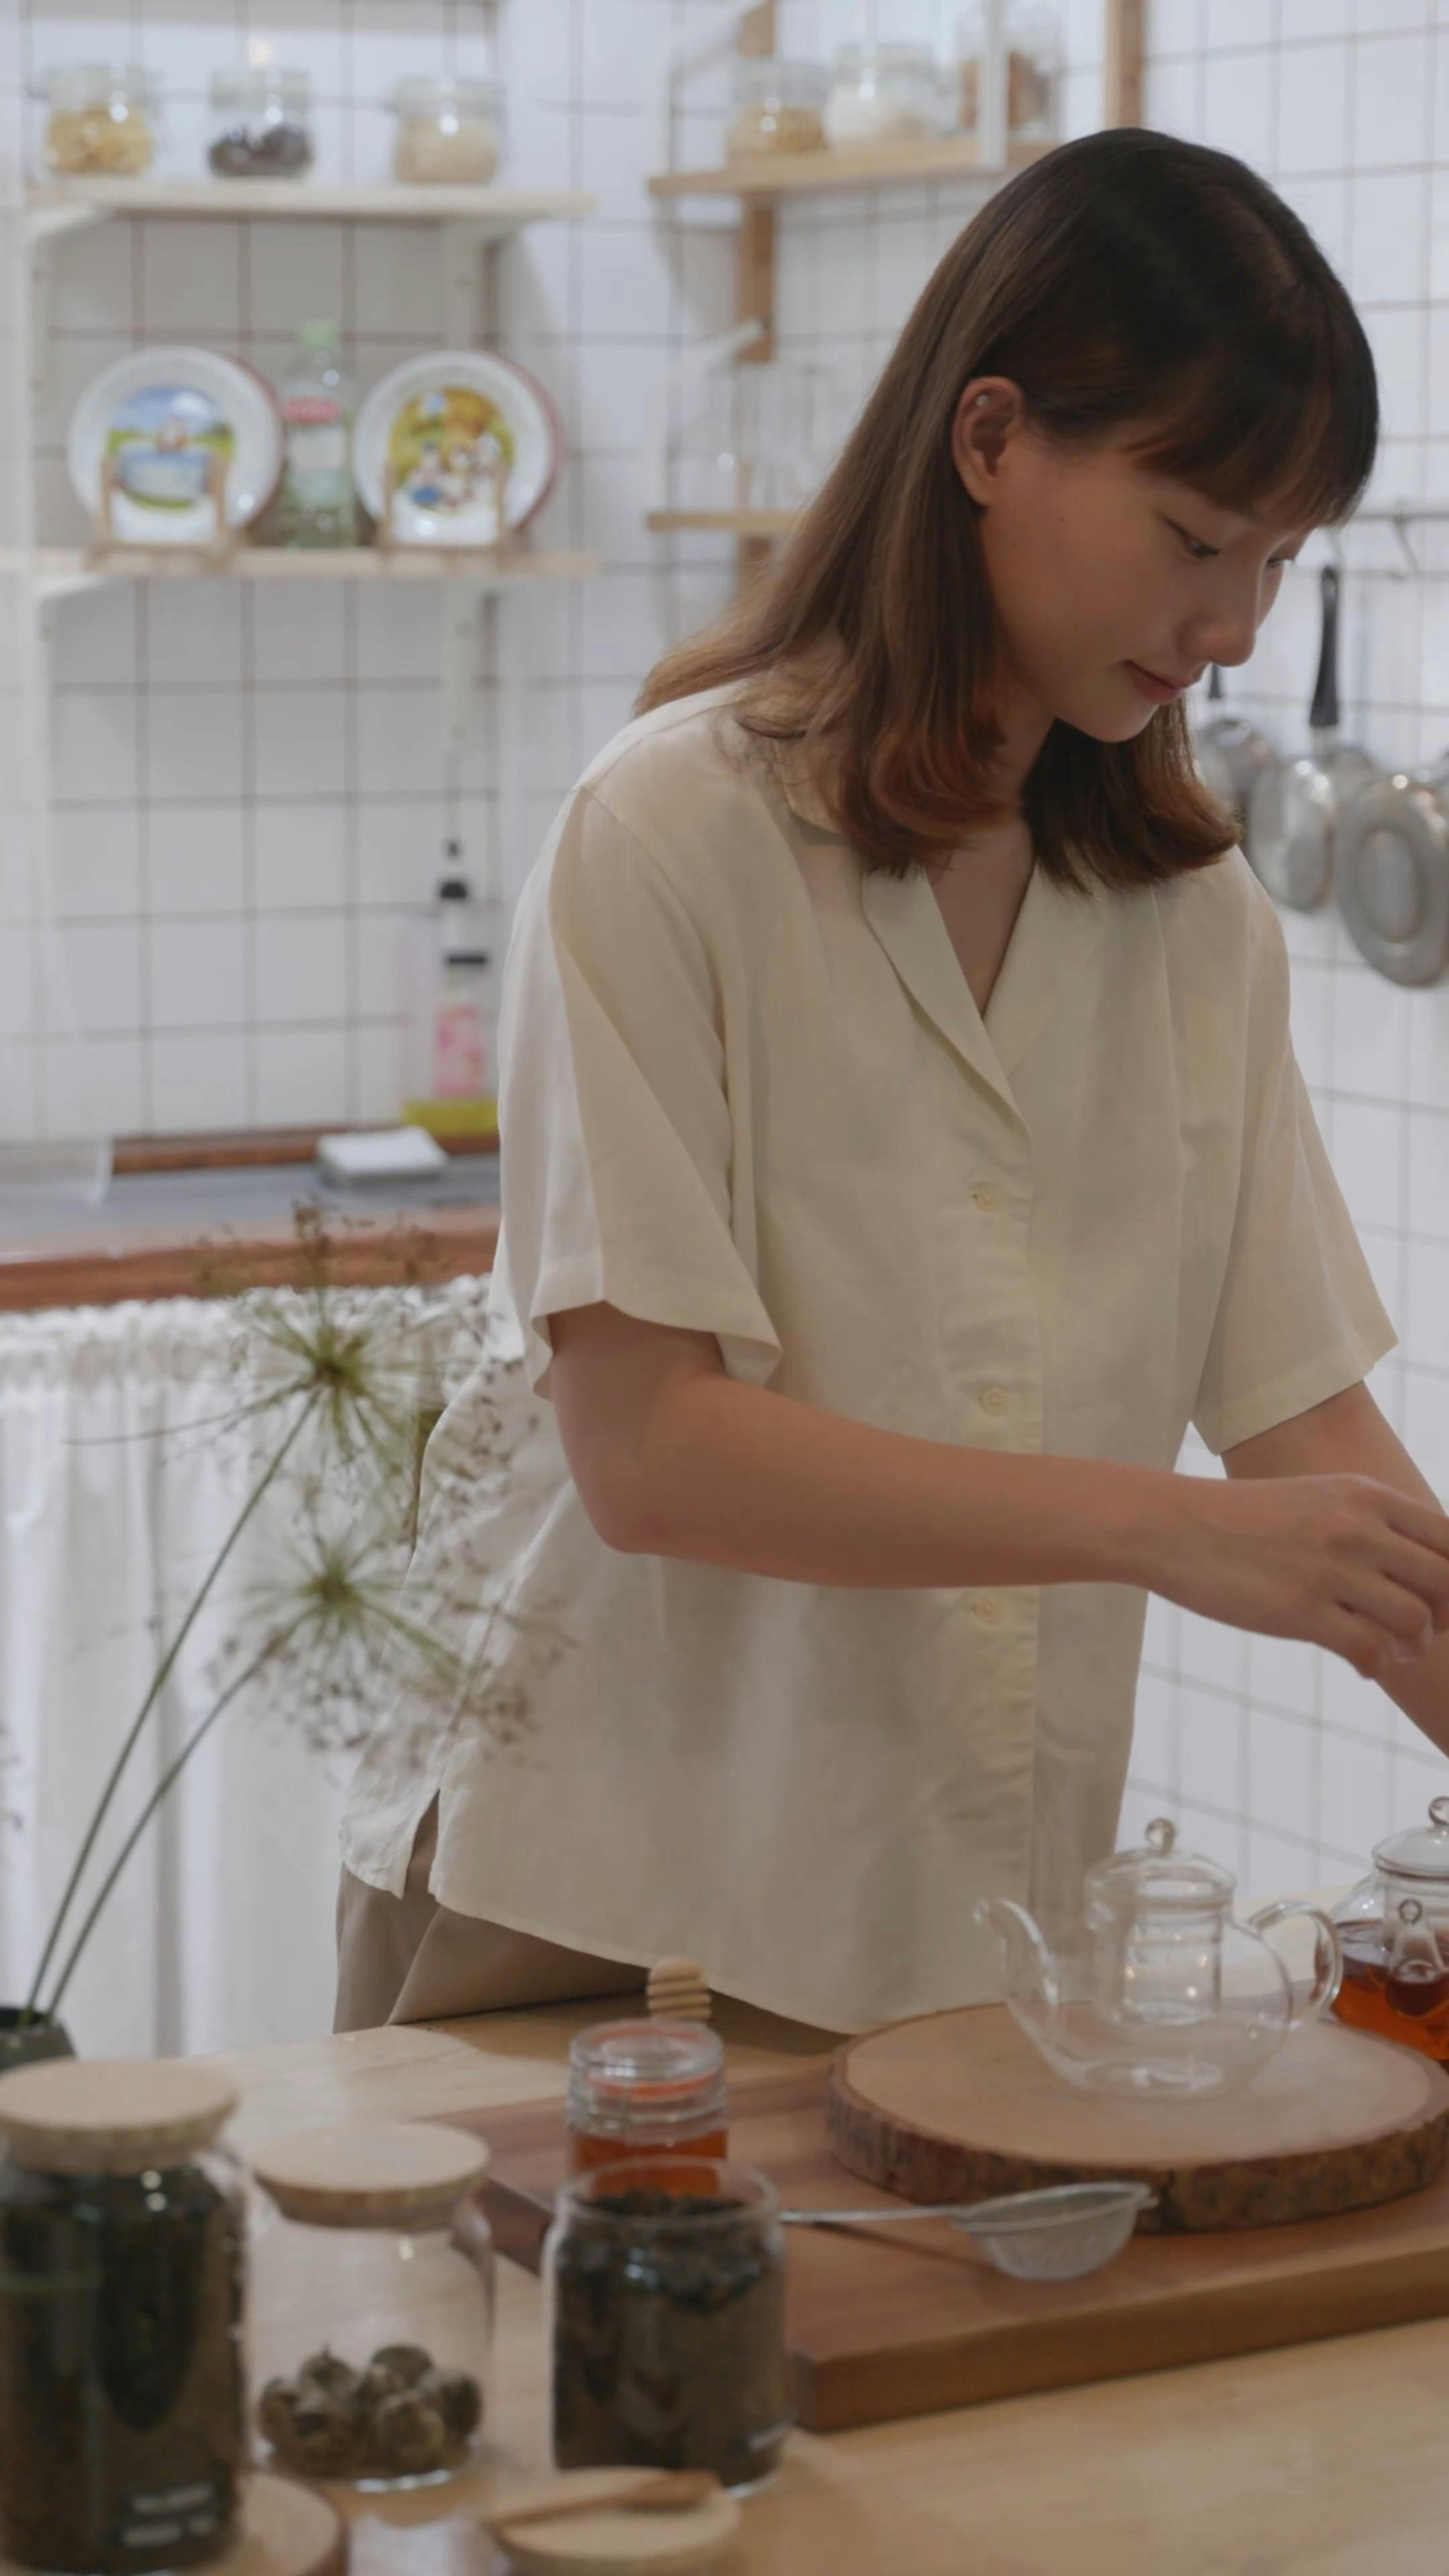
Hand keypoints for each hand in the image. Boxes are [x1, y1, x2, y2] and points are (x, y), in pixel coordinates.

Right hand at [1150, 1471, 1448, 1682]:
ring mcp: (1330, 1569)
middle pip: (1443, 1581)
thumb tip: (1415, 1567)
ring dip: (1412, 1645)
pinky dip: (1375, 1665)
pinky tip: (1359, 1663)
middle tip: (1422, 1633)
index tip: (1440, 1600)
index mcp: (1364, 1495)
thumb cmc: (1241, 1519)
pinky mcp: (1301, 1611)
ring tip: (1389, 1650)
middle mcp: (1356, 1527)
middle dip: (1444, 1616)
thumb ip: (1366, 1523)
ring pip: (1413, 1620)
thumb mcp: (1315, 1499)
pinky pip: (1370, 1650)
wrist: (1170, 1527)